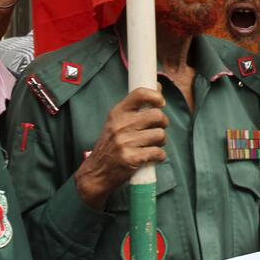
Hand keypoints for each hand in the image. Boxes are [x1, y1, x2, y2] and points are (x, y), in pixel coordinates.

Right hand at [74, 87, 168, 209]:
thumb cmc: (110, 146)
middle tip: (157, 130)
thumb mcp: (116, 122)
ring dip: (161, 142)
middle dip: (163, 124)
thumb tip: (157, 86)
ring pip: (160, 135)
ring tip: (151, 145)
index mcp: (117, 113)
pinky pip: (158, 153)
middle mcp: (120, 125)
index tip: (161, 103)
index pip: (139, 94)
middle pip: (157, 116)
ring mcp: (125, 142)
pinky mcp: (130, 159)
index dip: (155, 96)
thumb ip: (136, 107)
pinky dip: (159, 156)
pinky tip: (151, 157)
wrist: (95, 173)